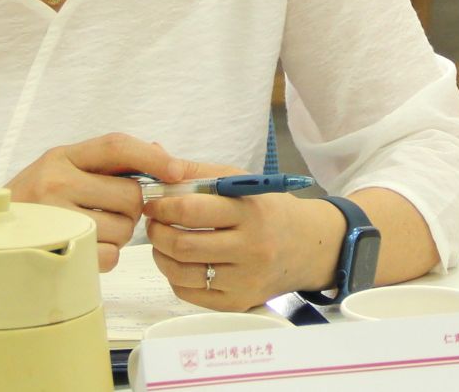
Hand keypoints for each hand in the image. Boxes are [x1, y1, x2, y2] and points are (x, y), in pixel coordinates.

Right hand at [3, 133, 199, 271]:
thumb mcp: (64, 169)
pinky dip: (107, 256)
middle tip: (113, 211)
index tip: (178, 171)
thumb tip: (163, 155)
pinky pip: (110, 256)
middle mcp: (55, 182)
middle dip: (132, 207)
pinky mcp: (58, 252)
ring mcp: (55, 219)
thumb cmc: (36, 202)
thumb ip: (111, 162)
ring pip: (123, 228)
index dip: (153, 157)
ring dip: (120, 234)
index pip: (116, 145)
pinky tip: (87, 248)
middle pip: (129, 194)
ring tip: (95, 230)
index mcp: (61, 156)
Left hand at [144, 175, 344, 312]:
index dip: (162, 205)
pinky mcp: (238, 302)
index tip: (153, 202)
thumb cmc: (267, 208)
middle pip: (183, 245)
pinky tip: (180, 262)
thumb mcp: (240, 181)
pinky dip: (175, 277)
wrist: (306, 246)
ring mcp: (244, 280)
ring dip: (161, 255)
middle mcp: (250, 248)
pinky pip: (190, 293)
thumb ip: (197, 171)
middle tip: (153, 222)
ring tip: (163, 241)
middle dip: (157, 232)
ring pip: (181, 273)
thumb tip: (155, 156)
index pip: (191, 210)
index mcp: (249, 212)